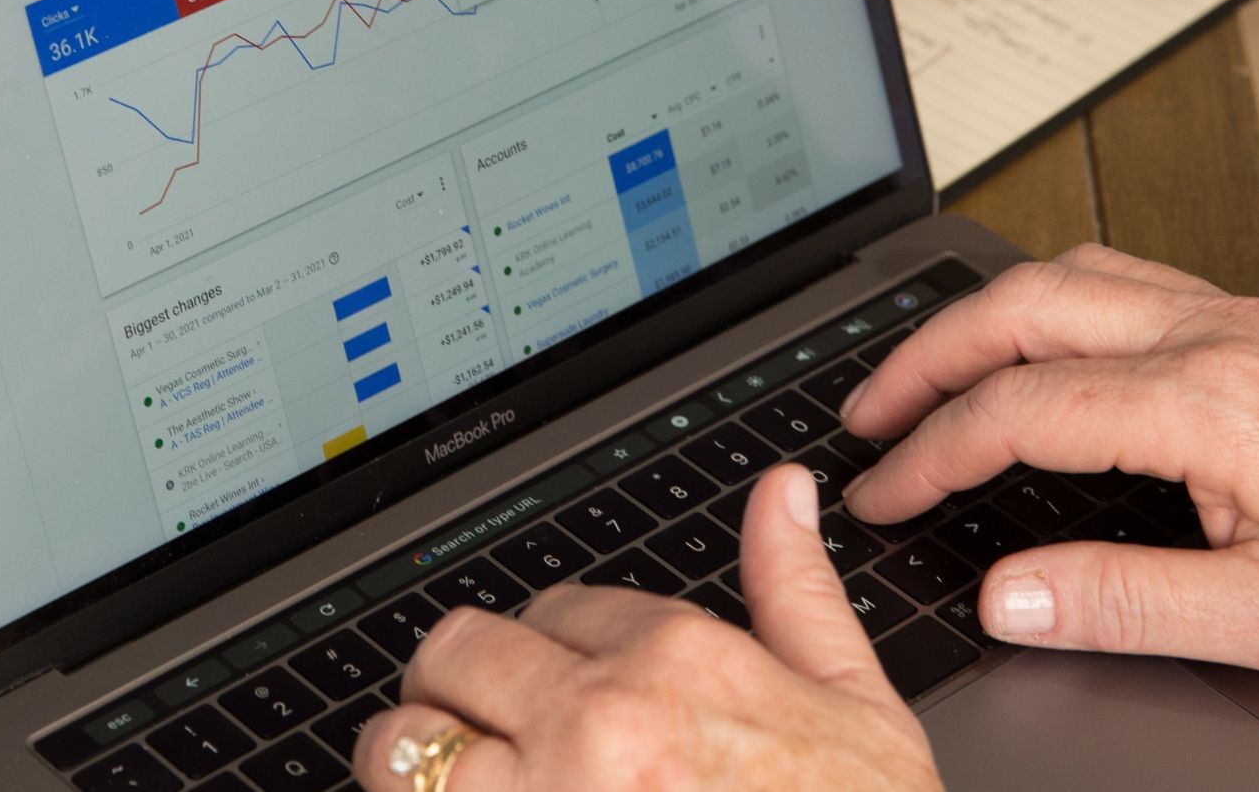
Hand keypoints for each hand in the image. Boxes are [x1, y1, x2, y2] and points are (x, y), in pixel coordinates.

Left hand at [353, 466, 942, 791]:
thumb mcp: (855, 709)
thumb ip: (799, 592)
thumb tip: (783, 495)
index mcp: (676, 658)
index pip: (551, 608)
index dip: (550, 650)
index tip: (560, 691)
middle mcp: (596, 720)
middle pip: (453, 653)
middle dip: (458, 688)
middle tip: (483, 732)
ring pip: (402, 746)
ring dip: (413, 763)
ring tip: (448, 785)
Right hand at [840, 245, 1258, 679]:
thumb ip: (1123, 604)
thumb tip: (1009, 596)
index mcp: (1210, 403)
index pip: (1019, 409)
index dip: (930, 454)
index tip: (884, 495)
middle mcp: (1217, 336)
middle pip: (1022, 307)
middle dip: (924, 357)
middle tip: (869, 413)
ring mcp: (1240, 318)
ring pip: (1069, 274)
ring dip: (980, 317)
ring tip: (928, 373)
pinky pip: (1123, 277)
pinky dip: (1047, 304)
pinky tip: (1039, 345)